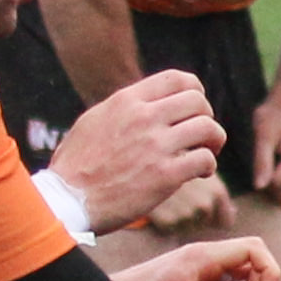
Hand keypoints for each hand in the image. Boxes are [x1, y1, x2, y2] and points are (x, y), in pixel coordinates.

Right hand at [52, 74, 226, 233]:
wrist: (67, 201)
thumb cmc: (75, 166)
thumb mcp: (93, 121)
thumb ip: (122, 109)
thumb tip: (145, 104)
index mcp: (126, 101)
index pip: (177, 78)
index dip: (195, 91)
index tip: (194, 108)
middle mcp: (143, 117)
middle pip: (198, 102)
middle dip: (206, 117)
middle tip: (202, 136)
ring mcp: (156, 146)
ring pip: (207, 128)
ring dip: (213, 142)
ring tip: (206, 154)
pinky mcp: (165, 175)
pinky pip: (205, 160)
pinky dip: (208, 166)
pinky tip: (199, 174)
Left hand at [250, 97, 280, 199]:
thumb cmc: (273, 116)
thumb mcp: (262, 136)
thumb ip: (261, 162)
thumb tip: (259, 187)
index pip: (276, 186)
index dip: (262, 178)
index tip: (256, 160)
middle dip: (269, 185)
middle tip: (261, 162)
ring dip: (275, 186)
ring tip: (269, 162)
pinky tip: (275, 166)